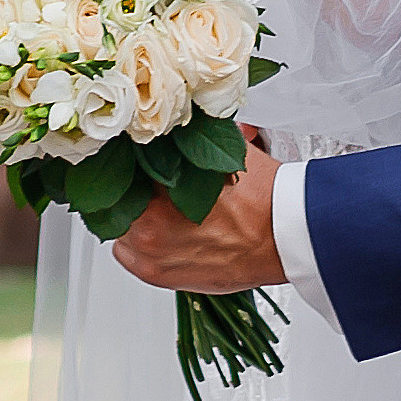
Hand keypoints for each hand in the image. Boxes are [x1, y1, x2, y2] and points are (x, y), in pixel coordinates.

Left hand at [112, 136, 286, 294]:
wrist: (282, 238)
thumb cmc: (261, 199)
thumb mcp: (226, 149)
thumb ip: (194, 137)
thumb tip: (176, 126)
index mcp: (161, 184)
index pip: (123, 162)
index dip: (130, 156)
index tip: (136, 154)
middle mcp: (150, 221)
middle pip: (117, 194)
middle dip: (131, 185)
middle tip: (149, 179)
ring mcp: (150, 251)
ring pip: (119, 222)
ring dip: (132, 213)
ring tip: (156, 207)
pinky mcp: (156, 274)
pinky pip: (125, 253)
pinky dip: (135, 242)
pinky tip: (156, 231)